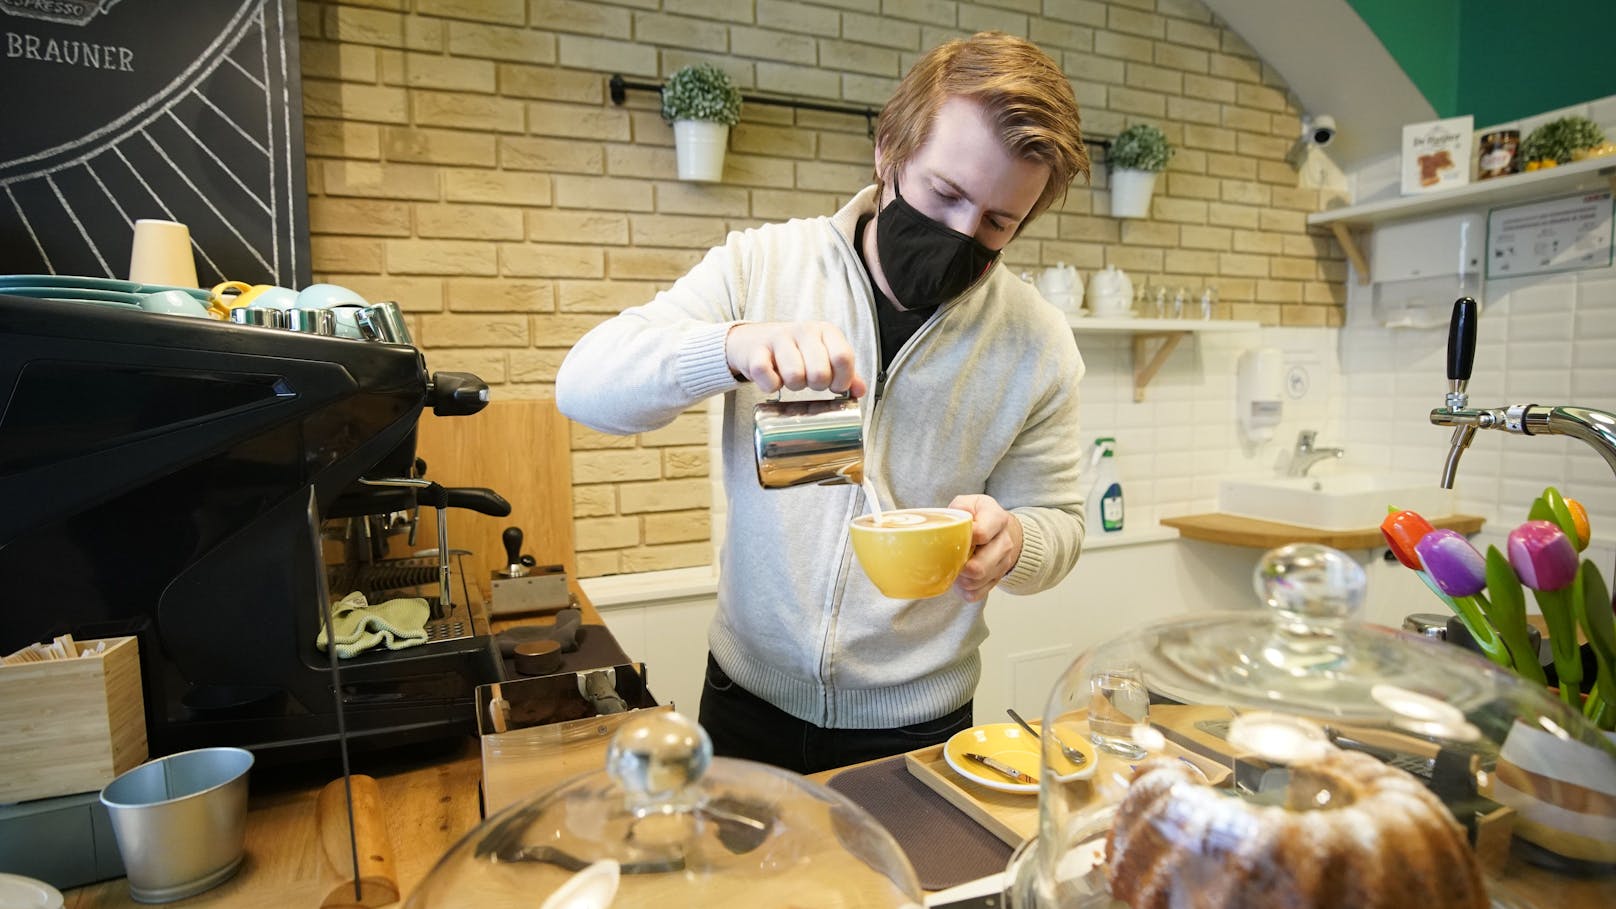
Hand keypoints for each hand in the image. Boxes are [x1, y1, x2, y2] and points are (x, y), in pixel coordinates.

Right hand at [725, 321, 866, 396]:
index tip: (835, 386)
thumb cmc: (795, 352)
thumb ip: (844, 373)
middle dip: (816, 386)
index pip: (843, 358)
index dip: (842, 380)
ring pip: (794, 377)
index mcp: (826, 331)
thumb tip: (860, 390)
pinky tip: (773, 380)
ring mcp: (778, 338)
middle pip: (820, 373)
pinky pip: (767, 377)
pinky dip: (771, 386)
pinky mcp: (756, 351)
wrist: (753, 341)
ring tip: (790, 378)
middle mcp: (804, 330)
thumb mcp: (823, 356)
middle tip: (809, 381)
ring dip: (793, 386)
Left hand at [949, 494, 1022, 601]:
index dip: (964, 540)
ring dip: (960, 578)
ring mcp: (1004, 562)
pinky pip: (977, 594)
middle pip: (980, 566)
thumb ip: (957, 509)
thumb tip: (942, 526)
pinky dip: (964, 590)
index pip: (981, 534)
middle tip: (949, 559)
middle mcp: (1005, 542)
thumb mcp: (967, 503)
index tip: (955, 538)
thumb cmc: (977, 515)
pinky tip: (960, 578)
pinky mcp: (997, 578)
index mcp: (997, 519)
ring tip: (953, 567)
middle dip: (960, 566)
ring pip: (977, 582)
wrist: (999, 529)